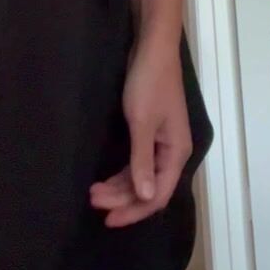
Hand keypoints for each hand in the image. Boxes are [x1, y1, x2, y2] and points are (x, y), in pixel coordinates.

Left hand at [89, 38, 192, 227]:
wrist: (152, 50)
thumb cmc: (149, 84)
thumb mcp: (142, 123)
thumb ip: (142, 161)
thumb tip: (146, 197)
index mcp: (176, 153)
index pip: (157, 195)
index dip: (134, 210)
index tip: (108, 219)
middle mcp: (172, 152)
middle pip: (149, 189)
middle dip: (121, 198)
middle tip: (92, 200)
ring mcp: (162, 143)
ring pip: (141, 177)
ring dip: (119, 187)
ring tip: (93, 192)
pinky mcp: (150, 133)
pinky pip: (138, 163)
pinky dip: (122, 173)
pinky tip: (104, 178)